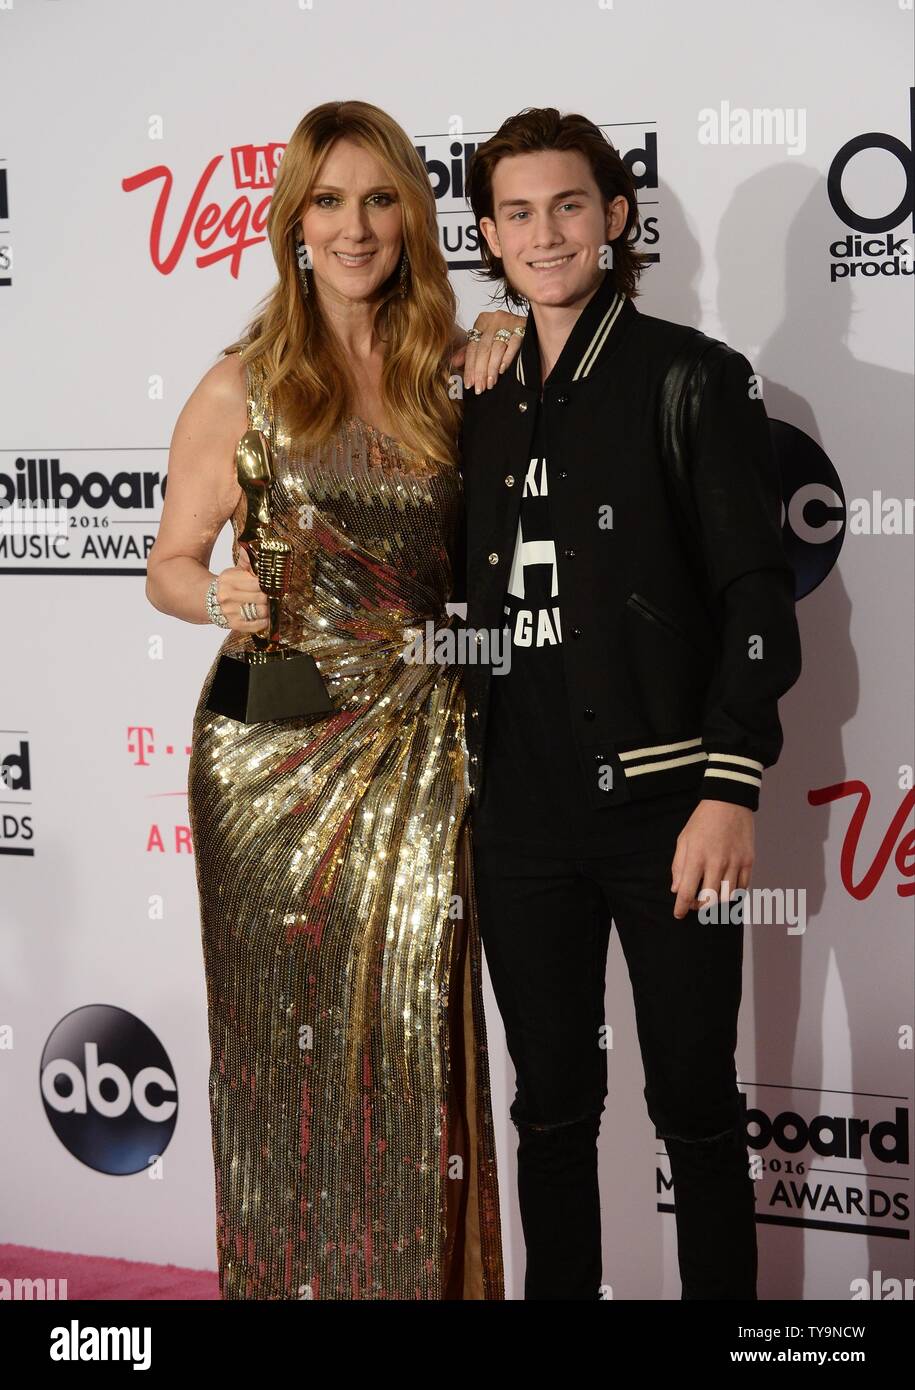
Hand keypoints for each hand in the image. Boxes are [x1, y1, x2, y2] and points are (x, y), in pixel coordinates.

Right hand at [213, 547, 269, 630]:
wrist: (209, 600)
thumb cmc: (228, 585)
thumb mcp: (235, 570)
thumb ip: (247, 559)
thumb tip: (255, 544)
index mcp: (229, 579)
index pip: (258, 582)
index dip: (268, 584)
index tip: (272, 584)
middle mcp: (227, 596)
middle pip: (262, 597)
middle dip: (270, 596)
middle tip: (272, 595)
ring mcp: (230, 611)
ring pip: (261, 611)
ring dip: (268, 609)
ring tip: (268, 605)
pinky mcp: (234, 624)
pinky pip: (256, 625)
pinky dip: (264, 621)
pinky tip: (264, 617)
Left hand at [451, 310, 526, 392]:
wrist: (532, 324)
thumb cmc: (504, 334)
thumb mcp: (485, 341)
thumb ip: (469, 351)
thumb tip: (454, 363)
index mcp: (482, 321)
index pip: (472, 347)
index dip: (469, 367)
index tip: (469, 383)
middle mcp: (494, 319)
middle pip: (483, 349)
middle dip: (480, 371)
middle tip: (479, 387)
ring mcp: (509, 322)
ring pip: (497, 348)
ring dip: (492, 368)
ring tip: (490, 383)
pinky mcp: (522, 327)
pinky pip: (513, 344)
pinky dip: (507, 358)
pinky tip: (502, 370)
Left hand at [670, 799, 753, 919]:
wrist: (729, 802)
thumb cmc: (702, 821)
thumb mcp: (684, 840)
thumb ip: (679, 866)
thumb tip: (676, 889)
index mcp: (697, 857)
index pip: (687, 892)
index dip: (681, 908)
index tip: (678, 914)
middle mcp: (717, 862)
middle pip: (709, 900)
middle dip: (699, 907)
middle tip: (695, 902)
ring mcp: (735, 863)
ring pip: (727, 897)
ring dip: (717, 902)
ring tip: (711, 895)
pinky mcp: (748, 861)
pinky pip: (742, 887)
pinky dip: (733, 892)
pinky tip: (725, 887)